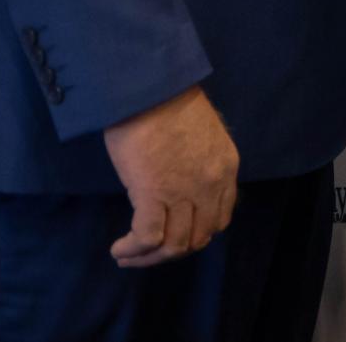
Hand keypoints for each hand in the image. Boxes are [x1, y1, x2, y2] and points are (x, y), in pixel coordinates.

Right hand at [103, 84, 238, 267]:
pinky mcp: (154, 193)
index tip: (173, 235)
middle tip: (146, 253)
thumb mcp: (201, 134)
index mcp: (226, 168)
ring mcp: (185, 191)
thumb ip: (200, 162)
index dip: (195, 234)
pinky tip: (119, 248)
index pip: (219, 218)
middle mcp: (211, 184)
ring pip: (174, 245)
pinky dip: (133, 249)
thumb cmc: (167, 102)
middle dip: (171, 252)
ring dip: (149, 257)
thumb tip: (181, 183)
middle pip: (198, 238)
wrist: (149, 86)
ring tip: (127, 254)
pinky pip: (148, 237)